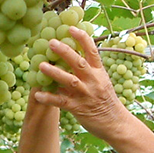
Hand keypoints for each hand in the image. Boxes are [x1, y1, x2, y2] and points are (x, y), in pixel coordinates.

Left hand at [31, 25, 129, 140]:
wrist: (116, 124)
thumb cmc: (106, 101)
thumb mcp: (101, 82)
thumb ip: (87, 71)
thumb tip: (70, 56)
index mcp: (99, 72)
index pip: (92, 51)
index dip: (82, 38)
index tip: (71, 28)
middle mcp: (93, 81)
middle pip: (79, 63)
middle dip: (64, 51)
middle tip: (51, 42)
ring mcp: (86, 95)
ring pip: (69, 81)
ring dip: (54, 72)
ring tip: (41, 65)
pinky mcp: (79, 108)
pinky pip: (62, 102)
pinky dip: (49, 98)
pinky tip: (37, 95)